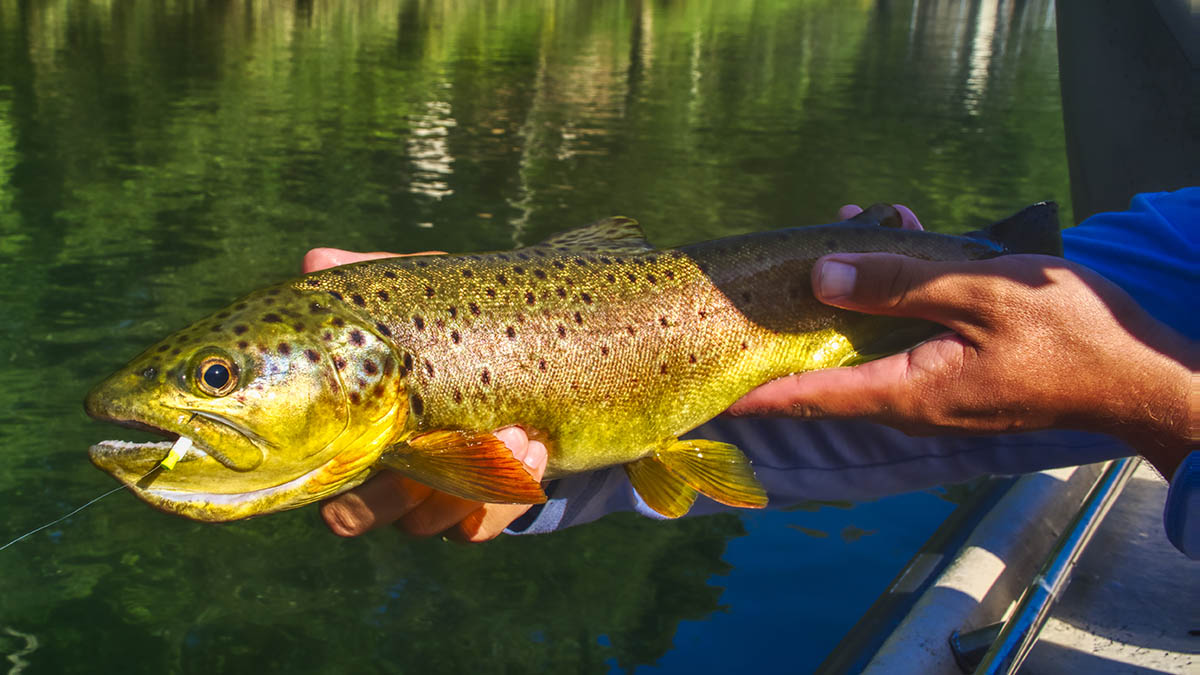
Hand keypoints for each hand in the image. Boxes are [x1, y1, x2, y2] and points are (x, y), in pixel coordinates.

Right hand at [304, 248, 548, 541]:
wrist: (540, 356)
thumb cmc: (464, 328)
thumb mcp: (427, 302)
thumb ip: (378, 282)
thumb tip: (315, 258)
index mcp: (353, 427)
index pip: (315, 470)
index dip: (327, 467)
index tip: (371, 428)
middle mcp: (379, 471)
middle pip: (355, 515)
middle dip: (395, 492)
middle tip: (441, 444)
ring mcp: (428, 496)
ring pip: (421, 525)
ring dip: (465, 484)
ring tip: (515, 431)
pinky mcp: (479, 507)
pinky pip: (478, 526)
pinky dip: (505, 493)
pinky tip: (535, 444)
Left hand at [729, 205, 1195, 476]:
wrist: (1139, 373)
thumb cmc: (1067, 338)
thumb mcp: (976, 296)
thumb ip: (894, 286)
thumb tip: (820, 277)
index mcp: (903, 391)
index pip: (805, 397)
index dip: (752, 392)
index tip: (706, 387)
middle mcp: (908, 397)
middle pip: (830, 359)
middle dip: (803, 306)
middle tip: (790, 256)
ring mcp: (933, 386)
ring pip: (870, 335)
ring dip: (858, 281)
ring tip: (861, 223)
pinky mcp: (955, 370)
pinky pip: (908, 329)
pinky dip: (898, 287)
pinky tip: (904, 237)